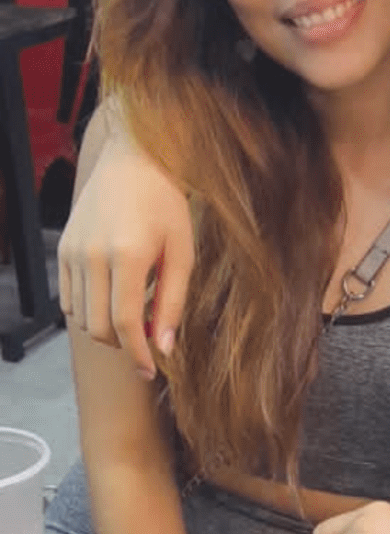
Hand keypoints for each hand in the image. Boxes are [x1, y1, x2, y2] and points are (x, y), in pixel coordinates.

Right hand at [59, 119, 193, 378]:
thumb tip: (164, 347)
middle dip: (123, 345)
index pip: (124, 324)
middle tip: (148, 342)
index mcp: (127, 256)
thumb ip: (173, 302)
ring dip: (106, 328)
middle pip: (99, 327)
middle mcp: (92, 256)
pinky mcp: (62, 250)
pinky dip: (90, 310)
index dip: (137, 355)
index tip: (150, 371)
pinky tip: (114, 298)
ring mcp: (72, 253)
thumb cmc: (167, 206)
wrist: (133, 162)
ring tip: (135, 313)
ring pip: (81, 317)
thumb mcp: (183, 253)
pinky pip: (70, 299)